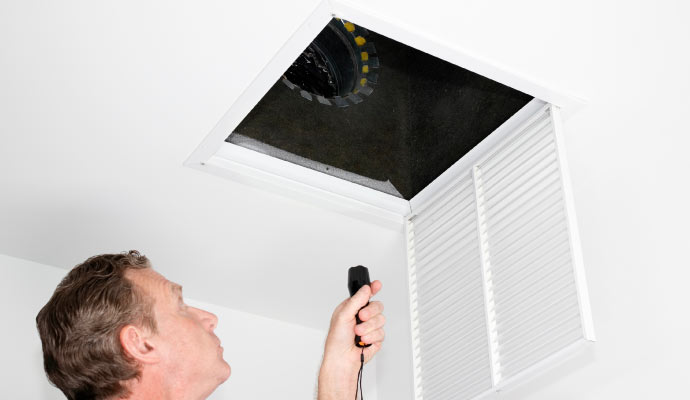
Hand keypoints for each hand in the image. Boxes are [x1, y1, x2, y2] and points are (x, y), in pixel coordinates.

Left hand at [318, 281, 384, 399]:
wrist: (342, 359)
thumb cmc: (336, 340)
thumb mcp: (343, 315)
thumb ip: (356, 301)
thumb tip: (366, 288)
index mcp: (353, 308)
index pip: (366, 294)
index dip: (373, 288)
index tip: (377, 284)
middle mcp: (362, 316)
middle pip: (378, 306)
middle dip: (370, 312)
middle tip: (361, 317)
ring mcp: (370, 327)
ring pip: (381, 319)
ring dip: (368, 327)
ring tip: (358, 333)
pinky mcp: (376, 338)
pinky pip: (382, 332)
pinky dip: (371, 337)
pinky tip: (363, 340)